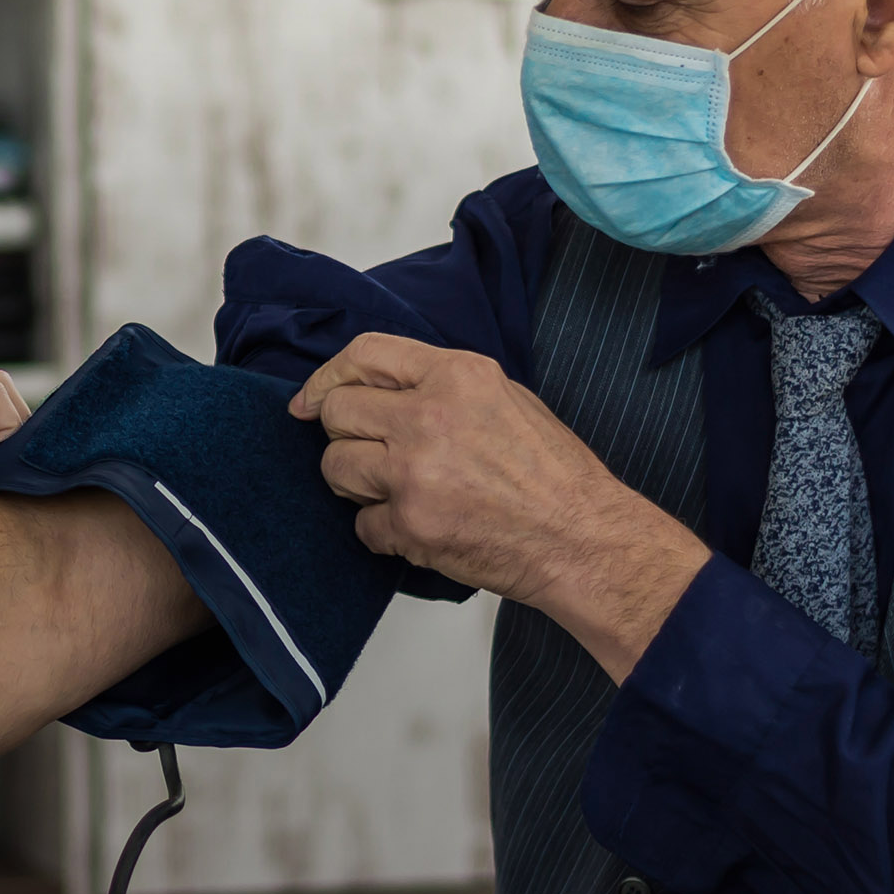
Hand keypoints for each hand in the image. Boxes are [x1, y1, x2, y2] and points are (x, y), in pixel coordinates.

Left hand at [291, 334, 707, 677]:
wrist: (582, 538)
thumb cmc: (554, 474)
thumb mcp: (506, 398)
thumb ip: (443, 386)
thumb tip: (382, 390)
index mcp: (457, 375)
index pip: (364, 354)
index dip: (328, 377)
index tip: (311, 400)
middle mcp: (429, 415)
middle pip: (338, 411)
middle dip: (343, 433)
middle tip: (369, 453)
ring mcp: (415, 471)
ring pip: (335, 466)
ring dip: (354, 483)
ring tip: (395, 491)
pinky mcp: (411, 523)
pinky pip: (362, 524)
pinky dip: (384, 531)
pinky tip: (421, 527)